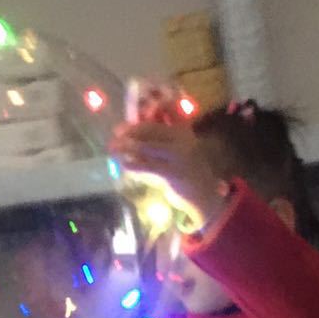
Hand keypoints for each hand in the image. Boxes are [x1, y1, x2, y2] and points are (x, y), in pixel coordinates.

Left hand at [110, 122, 225, 229]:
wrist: (205, 196)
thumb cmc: (188, 174)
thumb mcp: (177, 154)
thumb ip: (159, 144)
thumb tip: (132, 142)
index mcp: (183, 131)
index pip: (155, 121)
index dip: (135, 123)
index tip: (121, 128)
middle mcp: (182, 140)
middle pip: (149, 131)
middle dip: (128, 133)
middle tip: (114, 138)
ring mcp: (178, 156)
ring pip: (146, 147)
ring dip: (126, 147)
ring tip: (114, 150)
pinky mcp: (171, 173)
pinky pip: (147, 167)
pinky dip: (133, 166)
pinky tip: (124, 166)